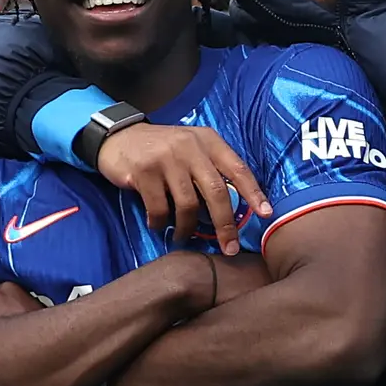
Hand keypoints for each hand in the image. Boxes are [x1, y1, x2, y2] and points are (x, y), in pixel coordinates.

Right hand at [94, 123, 269, 253]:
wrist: (119, 137)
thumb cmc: (162, 149)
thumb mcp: (192, 148)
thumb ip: (211, 169)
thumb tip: (233, 208)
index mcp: (208, 141)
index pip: (238, 168)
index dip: (253, 193)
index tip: (266, 214)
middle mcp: (190, 147)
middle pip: (217, 191)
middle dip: (225, 224)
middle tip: (229, 247)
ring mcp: (166, 159)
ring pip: (188, 205)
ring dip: (187, 228)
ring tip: (183, 236)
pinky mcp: (144, 172)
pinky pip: (160, 209)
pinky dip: (161, 223)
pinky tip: (158, 224)